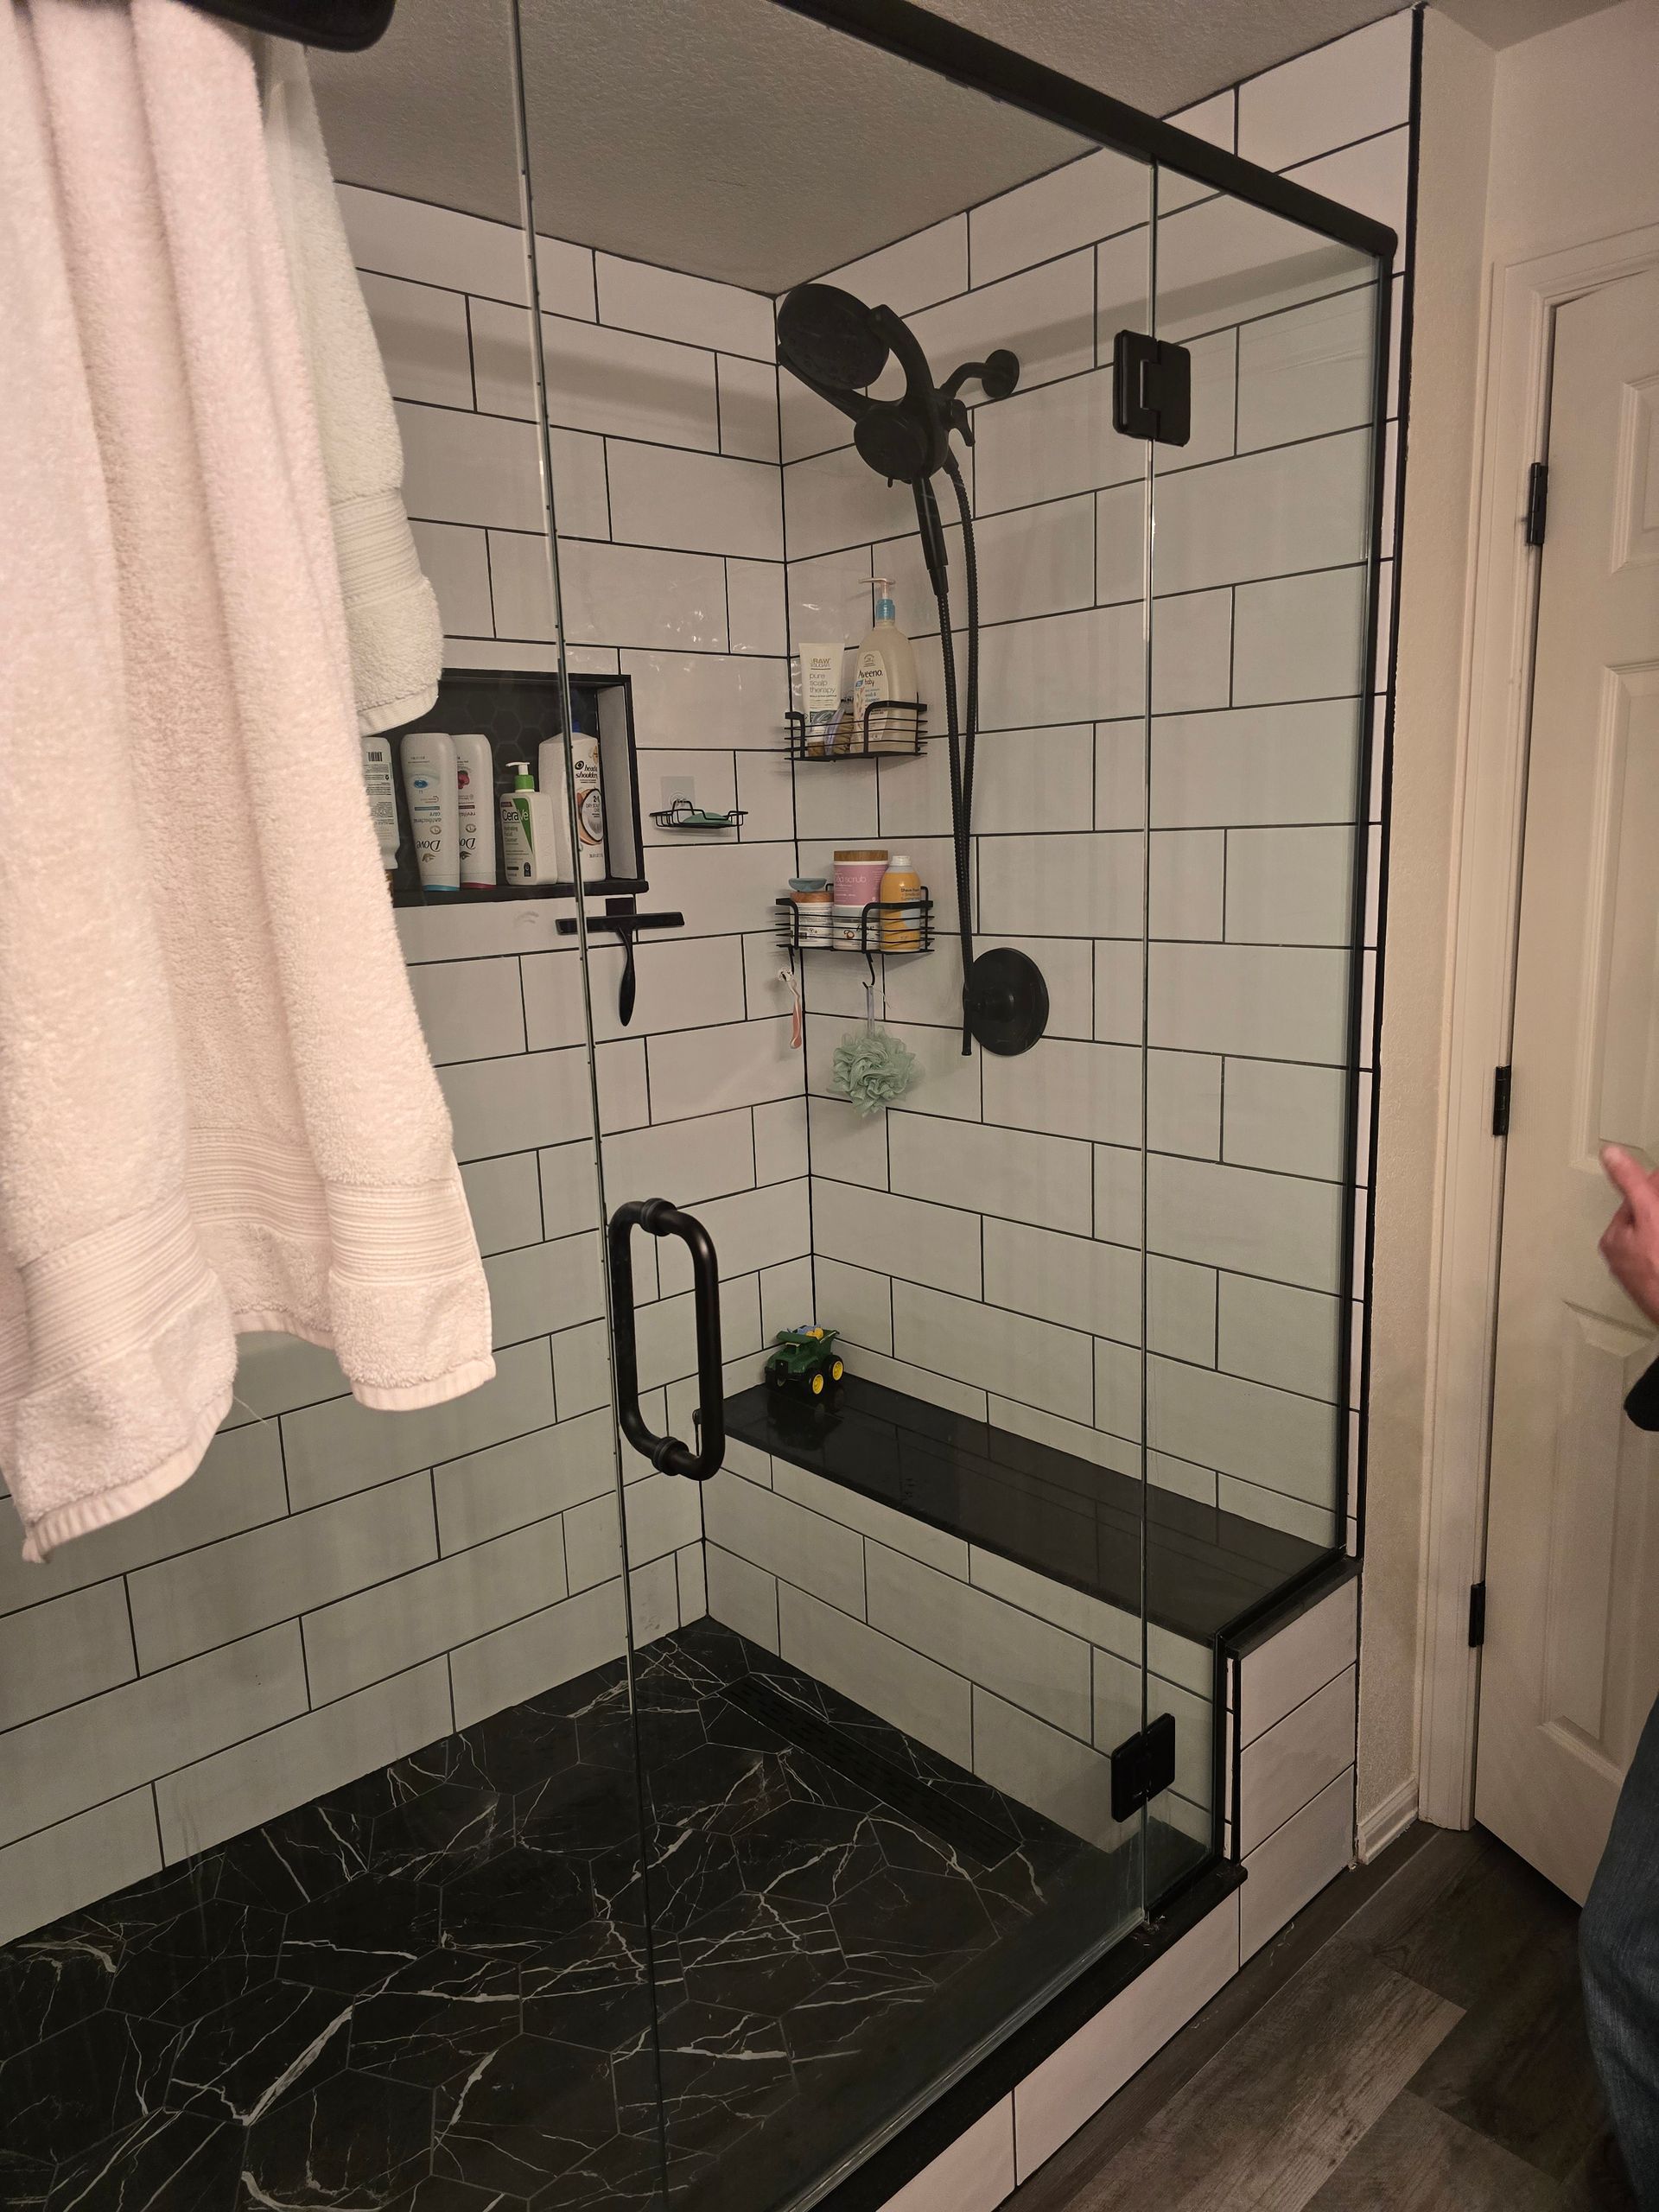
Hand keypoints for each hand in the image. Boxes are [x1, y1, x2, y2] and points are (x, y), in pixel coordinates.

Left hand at [1600, 1145, 1658, 1327]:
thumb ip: (1631, 1184)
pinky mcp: (1657, 1286)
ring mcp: (1645, 1275)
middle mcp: (1625, 1259)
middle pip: (1651, 1219)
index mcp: (1615, 1240)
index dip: (1658, 1187)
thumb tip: (1609, 1153)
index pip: (1639, 1199)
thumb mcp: (1649, 1215)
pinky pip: (1658, 1257)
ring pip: (1656, 1236)